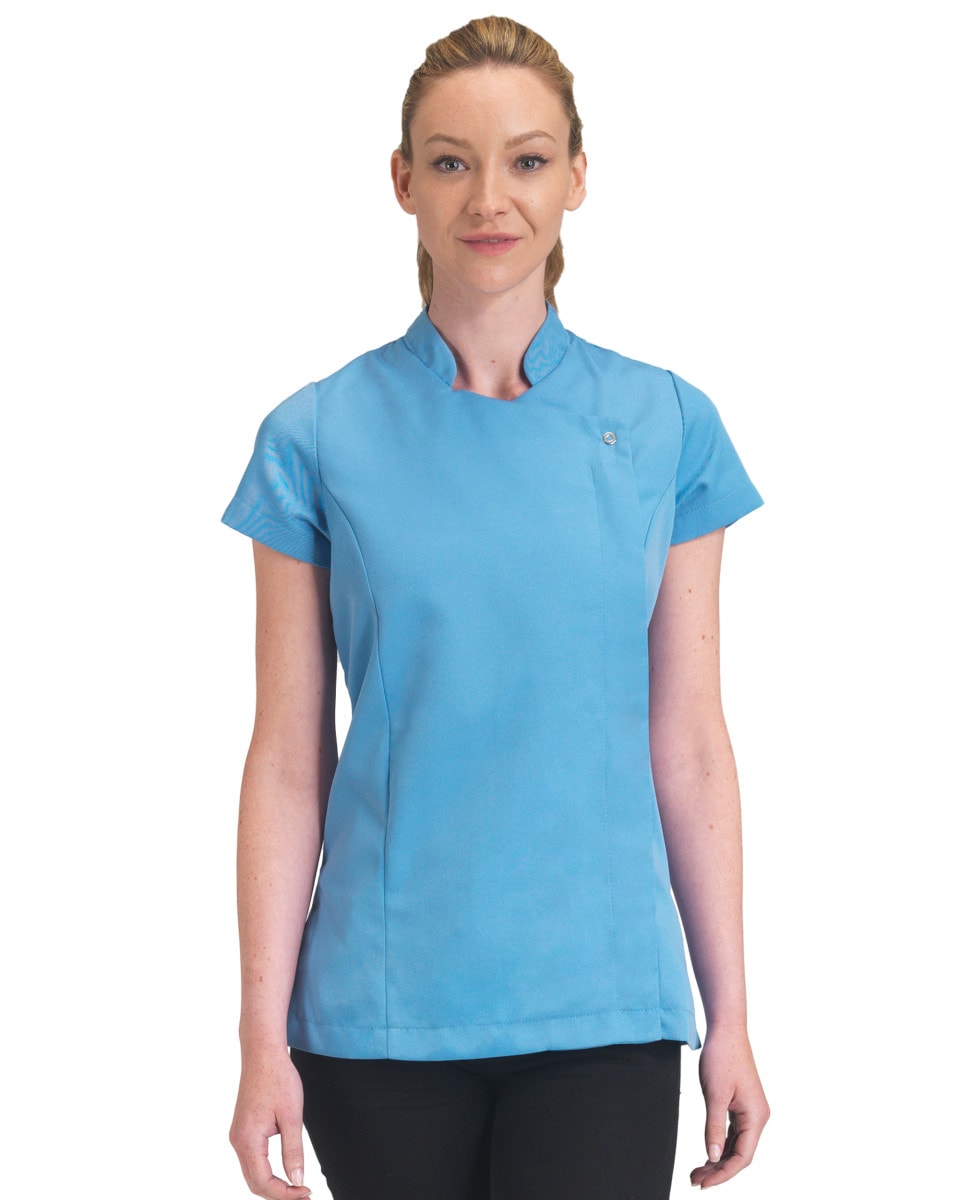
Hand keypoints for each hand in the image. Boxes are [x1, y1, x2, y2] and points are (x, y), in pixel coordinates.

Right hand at [229, 1047, 312, 1198]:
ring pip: (252, 1173)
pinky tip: (282, 1170)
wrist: (263, 1054)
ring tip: (295, 1186)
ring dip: (272, 1184)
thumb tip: (296, 1180)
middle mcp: (238, 1141)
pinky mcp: (242, 1129)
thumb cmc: (278, 1079)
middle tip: (302, 1194)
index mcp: (248, 1140)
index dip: (285, 1194)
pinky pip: (251, 1160)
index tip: (305, 1193)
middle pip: (254, 1183)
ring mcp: (238, 1135)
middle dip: (278, 1193)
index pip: (263, 1182)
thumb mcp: (292, 1116)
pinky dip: (266, 1171)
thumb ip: (293, 1151)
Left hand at [689, 1026, 768, 1188]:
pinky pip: (734, 1133)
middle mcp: (757, 1117)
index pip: (742, 1157)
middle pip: (740, 1154)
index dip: (723, 1174)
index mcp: (756, 1117)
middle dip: (719, 1170)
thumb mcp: (714, 1094)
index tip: (704, 1184)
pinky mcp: (742, 1105)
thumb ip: (714, 1127)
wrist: (726, 1030)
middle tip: (695, 1180)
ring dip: (718, 1159)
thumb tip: (714, 1157)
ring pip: (736, 1145)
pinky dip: (721, 1144)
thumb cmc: (721, 1057)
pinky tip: (708, 1153)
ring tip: (697, 1171)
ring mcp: (750, 1111)